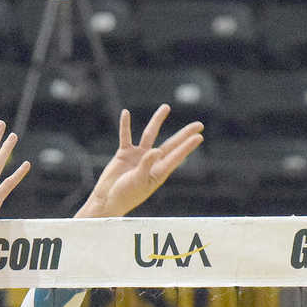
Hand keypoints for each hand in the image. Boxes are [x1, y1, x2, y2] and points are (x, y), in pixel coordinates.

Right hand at [77, 104, 203, 217]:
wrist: (107, 199)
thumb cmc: (125, 195)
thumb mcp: (138, 181)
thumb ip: (147, 165)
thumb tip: (156, 150)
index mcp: (158, 172)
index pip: (176, 156)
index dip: (187, 146)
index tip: (199, 137)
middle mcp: (151, 162)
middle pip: (171, 144)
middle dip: (184, 134)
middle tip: (199, 125)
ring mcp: (138, 156)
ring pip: (150, 134)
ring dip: (157, 121)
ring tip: (166, 107)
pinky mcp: (124, 154)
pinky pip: (125, 136)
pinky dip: (125, 125)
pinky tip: (126, 114)